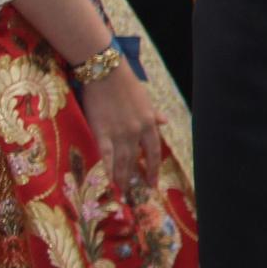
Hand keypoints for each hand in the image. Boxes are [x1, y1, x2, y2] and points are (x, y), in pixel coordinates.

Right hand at [77, 62, 163, 194]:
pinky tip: (107, 180)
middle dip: (135, 178)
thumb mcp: (145, 100)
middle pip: (136, 160)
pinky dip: (107, 168)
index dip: (153, 169)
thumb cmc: (126, 84)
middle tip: (132, 194)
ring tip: (119, 191)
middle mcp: (136, 131)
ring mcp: (119, 133)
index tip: (152, 183)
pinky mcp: (101, 131)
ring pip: (122, 160)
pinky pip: (105, 154)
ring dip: (121, 177)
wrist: (106, 74)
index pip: (153, 152)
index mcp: (149, 123)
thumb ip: (153, 114)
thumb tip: (165, 122)